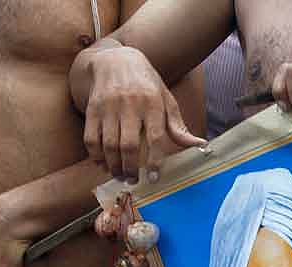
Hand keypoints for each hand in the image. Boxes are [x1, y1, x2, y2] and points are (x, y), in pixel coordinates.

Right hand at [82, 46, 205, 180]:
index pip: (155, 138)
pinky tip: (102, 163)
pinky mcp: (92, 107)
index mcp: (153, 103)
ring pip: (108, 144)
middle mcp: (130, 104)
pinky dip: (95, 155)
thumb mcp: (166, 100)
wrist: (116, 59)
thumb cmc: (147, 84)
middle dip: (130, 168)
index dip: (154, 161)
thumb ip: (178, 126)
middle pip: (129, 145)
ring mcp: (109, 105)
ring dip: (113, 165)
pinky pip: (90, 137)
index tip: (152, 178)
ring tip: (119, 176)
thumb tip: (200, 145)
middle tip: (132, 180)